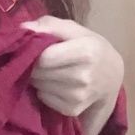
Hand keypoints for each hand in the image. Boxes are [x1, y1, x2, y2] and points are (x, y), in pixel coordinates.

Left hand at [20, 15, 123, 134]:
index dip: (35, 52)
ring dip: (40, 78)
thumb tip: (24, 28)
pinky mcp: (72, 110)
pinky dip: (45, 91)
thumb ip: (50, 24)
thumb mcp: (76, 30)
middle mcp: (82, 76)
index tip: (37, 49)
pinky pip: (44, 98)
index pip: (44, 58)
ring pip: (39, 86)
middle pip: (39, 72)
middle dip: (35, 66)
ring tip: (52, 72)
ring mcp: (77, 96)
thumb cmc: (90, 48)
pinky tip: (56, 85)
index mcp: (85, 52)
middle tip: (43, 61)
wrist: (111, 77)